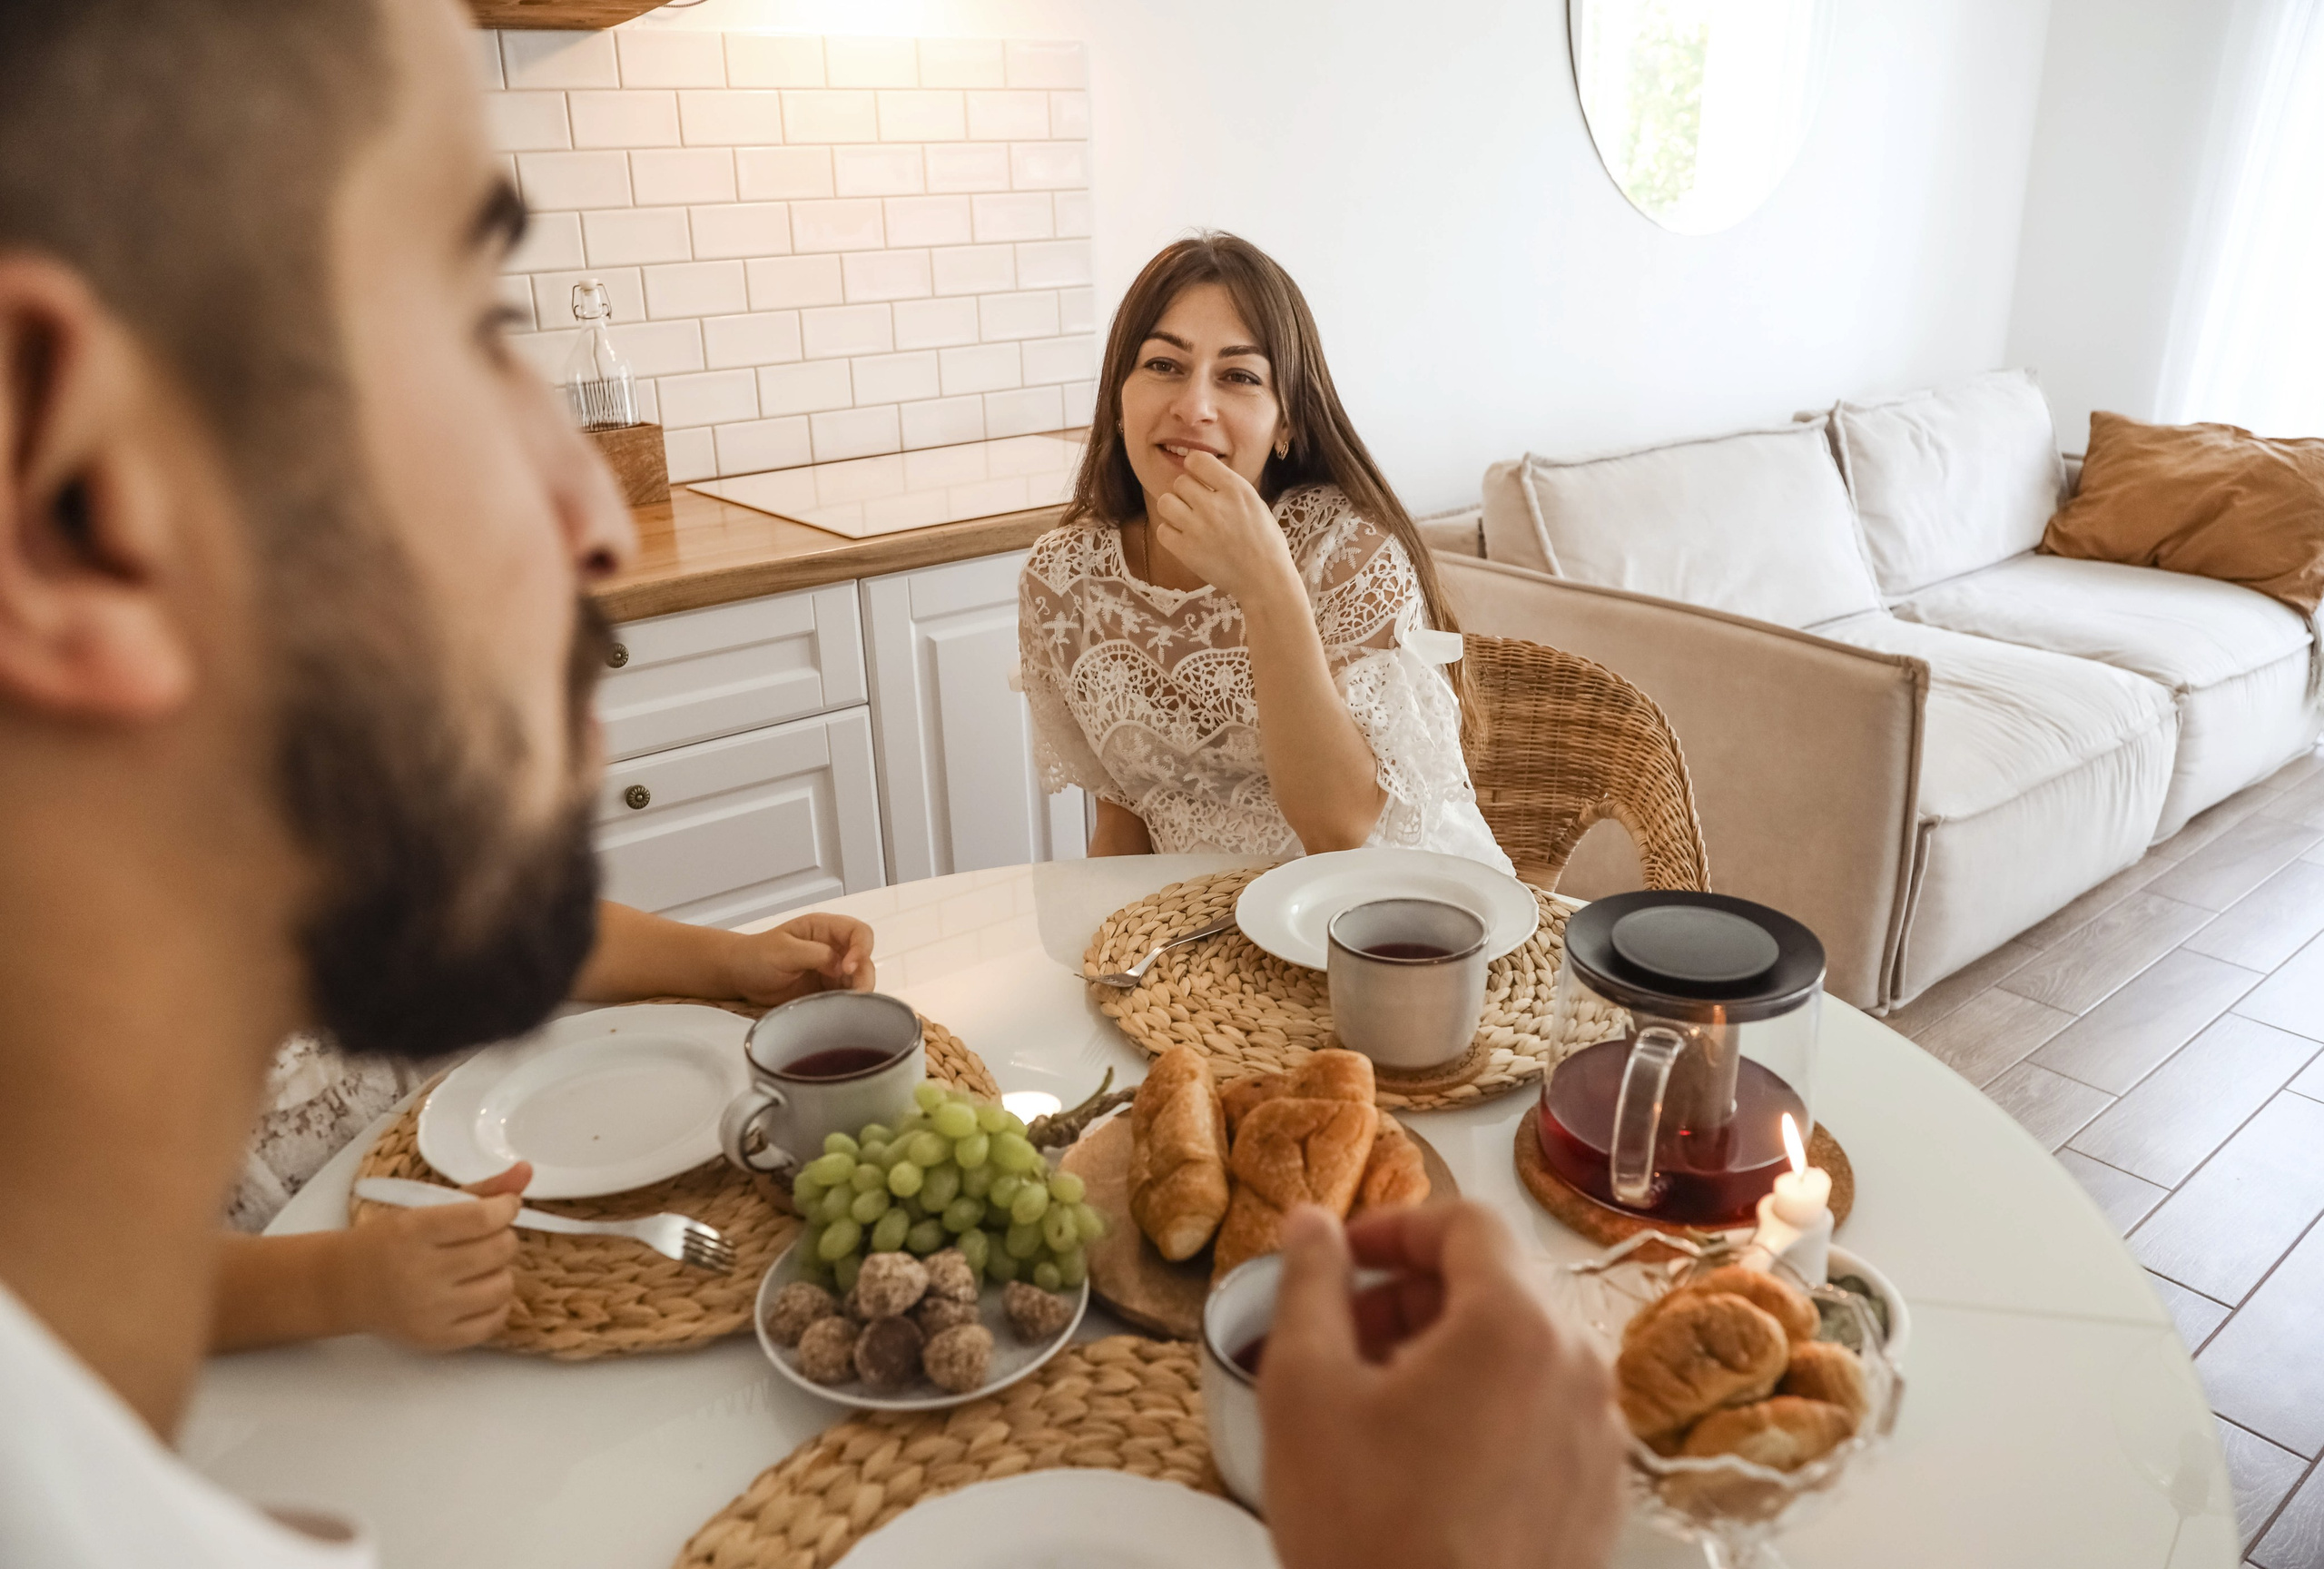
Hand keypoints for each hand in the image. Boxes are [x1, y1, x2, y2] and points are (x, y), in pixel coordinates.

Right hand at [340, 1163, 529, 1351]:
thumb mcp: (424, 1207)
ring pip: (503, 1285)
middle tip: (486, 1237)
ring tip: (480, 1265)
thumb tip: (526, 1172)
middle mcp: (421, 1274)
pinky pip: (494, 1322)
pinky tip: (478, 1291)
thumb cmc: (387, 1242)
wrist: (345, 1287)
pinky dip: (496, 1304)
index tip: (505, 1206)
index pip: (483, 1218)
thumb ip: (479, 1191)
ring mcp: (430, 1312)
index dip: (506, 1207)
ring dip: (501, 1270)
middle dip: (503, 1237)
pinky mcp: (436, 1340)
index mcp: (414, 1232)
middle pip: (499, 1250)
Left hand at [724, 912, 874, 1005]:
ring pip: (859, 979)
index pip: (858, 932)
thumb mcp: (783, 951)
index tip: (847, 968)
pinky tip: (842, 1011)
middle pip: (864, 958)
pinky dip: (849, 1004)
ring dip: (859, 992)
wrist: (740, 977)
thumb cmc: (756, 956)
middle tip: (855, 995)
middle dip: (863, 976)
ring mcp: (832, 970)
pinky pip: (846, 996)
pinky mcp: (827, 990)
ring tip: (849, 1007)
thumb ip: (815, 954)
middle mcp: (833, 947)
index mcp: (824, 929)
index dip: (861, 949)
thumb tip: (841, 965)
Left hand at [1150, 450, 1299, 604]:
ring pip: (1165, 502)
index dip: (1195, 468)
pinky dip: (1170, 533)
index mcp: (1235, 489)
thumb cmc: (1264, 541)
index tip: (1199, 478)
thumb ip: (1228, 487)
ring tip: (1186, 520)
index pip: (1197, 460)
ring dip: (1174, 509)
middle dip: (1186, 492)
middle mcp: (1214, 505)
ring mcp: (1198, 528)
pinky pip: (1162, 530)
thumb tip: (1203, 475)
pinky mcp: (1186, 550)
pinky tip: (1184, 538)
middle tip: (1196, 506)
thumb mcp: (1255, 503)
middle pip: (1180, 482)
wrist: (1265, 579)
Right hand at [1260, 1202, 1627, 1568]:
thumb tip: (1311, 1224)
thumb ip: (1309, 1285)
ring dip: (1447, 1353)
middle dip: (1413, 1294)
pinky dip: (1487, 1410)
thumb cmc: (1368, 1534)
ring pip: (1522, 1353)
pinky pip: (1544, 1417)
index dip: (1395, 1225)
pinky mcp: (1600, 1498)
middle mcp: (1579, 1368)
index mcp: (1515, 1325)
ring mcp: (1600, 1438)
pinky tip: (1423, 1463)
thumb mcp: (1305, 1391)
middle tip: (1344, 1337)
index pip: (1468, 1222)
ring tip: (1375, 1407)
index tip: (1342, 1257)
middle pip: (1499, 1285)